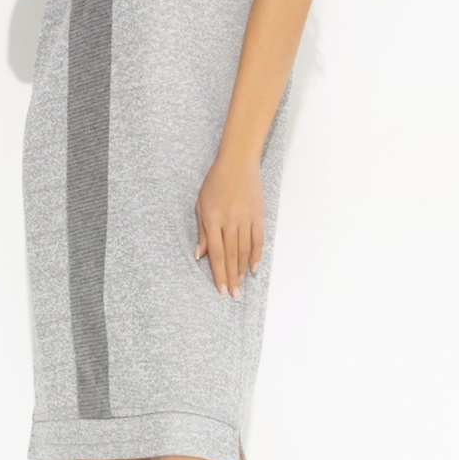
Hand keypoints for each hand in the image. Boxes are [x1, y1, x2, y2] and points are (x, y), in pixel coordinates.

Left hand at [194, 152, 263, 299]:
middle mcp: (229, 221)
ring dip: (242, 270)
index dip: (218, 274)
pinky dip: (256, 255)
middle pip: (231, 256)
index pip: (217, 253)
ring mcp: (245, 218)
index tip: (220, 290)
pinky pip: (258, 239)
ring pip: (245, 250)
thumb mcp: (201, 205)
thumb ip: (201, 231)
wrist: (237, 163)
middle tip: (233, 296)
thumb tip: (200, 256)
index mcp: (212, 219)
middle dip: (231, 278)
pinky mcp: (258, 215)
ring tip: (241, 286)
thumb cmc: (215, 183)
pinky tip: (254, 268)